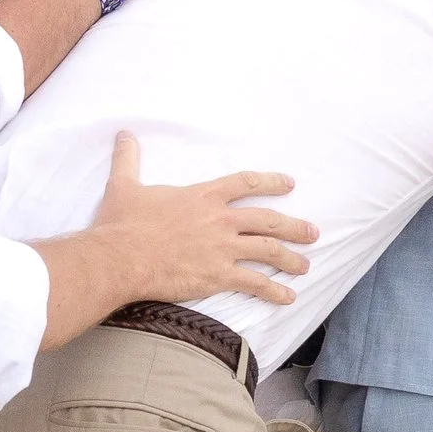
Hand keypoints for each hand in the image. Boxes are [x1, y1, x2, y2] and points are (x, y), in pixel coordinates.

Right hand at [94, 132, 316, 305]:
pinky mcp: (218, 276)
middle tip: (312, 232)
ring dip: (290, 259)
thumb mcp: (124, 185)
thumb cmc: (122, 223)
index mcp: (203, 196)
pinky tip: (288, 297)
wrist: (120, 258)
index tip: (289, 184)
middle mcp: (220, 220)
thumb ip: (129, 159)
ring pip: (268, 251)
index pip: (245, 183)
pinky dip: (274, 291)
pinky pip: (255, 284)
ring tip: (305, 266)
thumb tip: (124, 134)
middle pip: (268, 220)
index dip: (270, 182)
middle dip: (294, 226)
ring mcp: (223, 248)